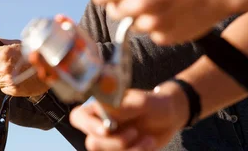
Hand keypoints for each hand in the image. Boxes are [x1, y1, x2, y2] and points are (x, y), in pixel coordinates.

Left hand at [0, 39, 49, 96]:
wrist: (51, 67)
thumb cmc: (36, 52)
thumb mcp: (19, 43)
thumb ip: (3, 43)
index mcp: (3, 53)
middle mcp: (3, 67)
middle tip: (3, 67)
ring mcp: (8, 80)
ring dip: (1, 78)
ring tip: (13, 72)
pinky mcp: (13, 90)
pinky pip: (4, 89)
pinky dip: (8, 85)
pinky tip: (18, 79)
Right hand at [69, 82, 187, 150]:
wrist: (169, 116)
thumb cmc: (153, 103)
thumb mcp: (140, 101)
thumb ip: (121, 107)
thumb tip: (103, 110)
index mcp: (99, 106)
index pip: (78, 117)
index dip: (88, 125)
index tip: (107, 129)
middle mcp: (100, 124)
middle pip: (92, 142)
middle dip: (116, 142)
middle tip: (134, 132)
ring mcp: (110, 141)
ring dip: (129, 150)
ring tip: (146, 138)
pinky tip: (147, 143)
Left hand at [92, 0, 228, 44]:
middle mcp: (141, 2)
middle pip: (113, 12)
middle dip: (120, 5)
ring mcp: (153, 22)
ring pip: (131, 24)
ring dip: (139, 17)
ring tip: (158, 5)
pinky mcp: (164, 37)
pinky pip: (150, 34)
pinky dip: (156, 27)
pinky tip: (171, 14)